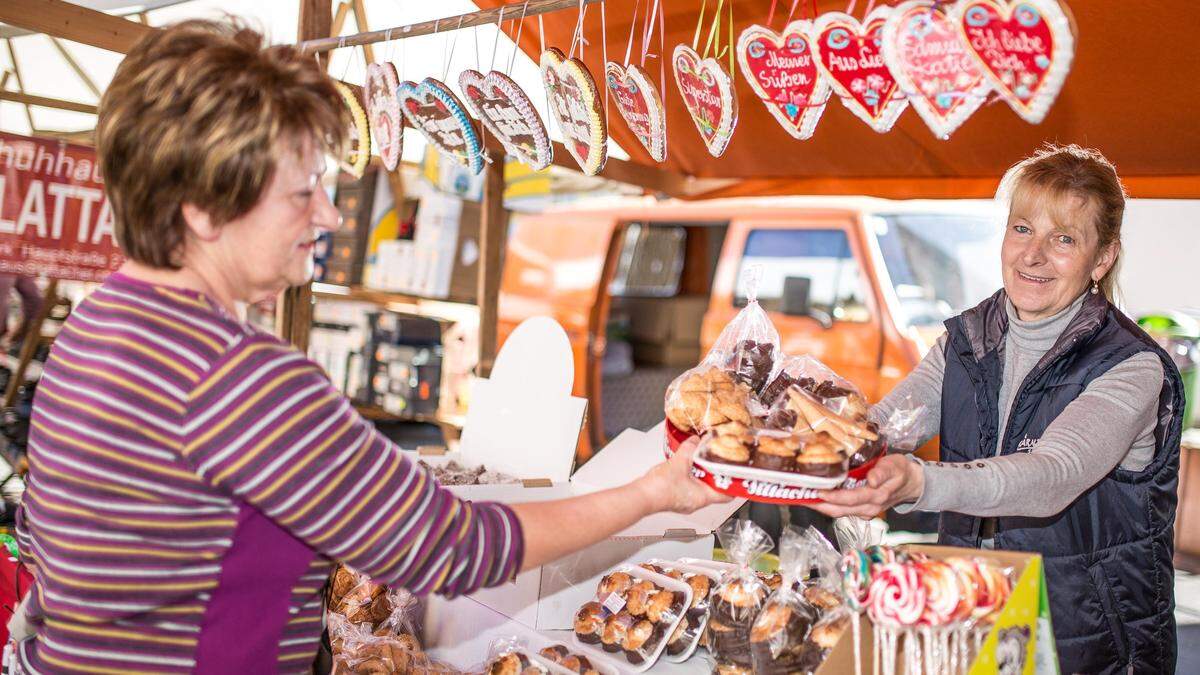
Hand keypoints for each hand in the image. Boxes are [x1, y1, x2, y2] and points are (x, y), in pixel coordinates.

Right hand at [637, 437, 732, 514]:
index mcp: (703, 497)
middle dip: (715, 474)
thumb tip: (696, 441)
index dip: (733, 484)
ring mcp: (684, 501)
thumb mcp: (680, 462)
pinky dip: (689, 476)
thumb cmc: (660, 489)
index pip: (727, 495)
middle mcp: (695, 502)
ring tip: (700, 461)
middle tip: (717, 461)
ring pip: (699, 488)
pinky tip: (684, 467)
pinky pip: (687, 487)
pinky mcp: (674, 498)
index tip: (736, 474)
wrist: (641, 496)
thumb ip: (690, 449)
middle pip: (713, 489)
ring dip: (701, 475)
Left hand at [809, 454, 923, 517]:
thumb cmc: (900, 471)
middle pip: (840, 510)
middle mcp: (869, 507)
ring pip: (839, 512)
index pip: (851, 499)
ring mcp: (865, 511)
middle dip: (819, 505)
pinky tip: (817, 498)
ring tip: (803, 497)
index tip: (818, 492)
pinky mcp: (862, 510)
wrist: (911, 483)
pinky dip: (828, 506)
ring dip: (821, 507)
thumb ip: (883, 472)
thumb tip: (871, 480)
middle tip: (801, 496)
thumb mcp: (895, 466)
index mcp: (876, 496)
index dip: (833, 497)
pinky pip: (842, 510)